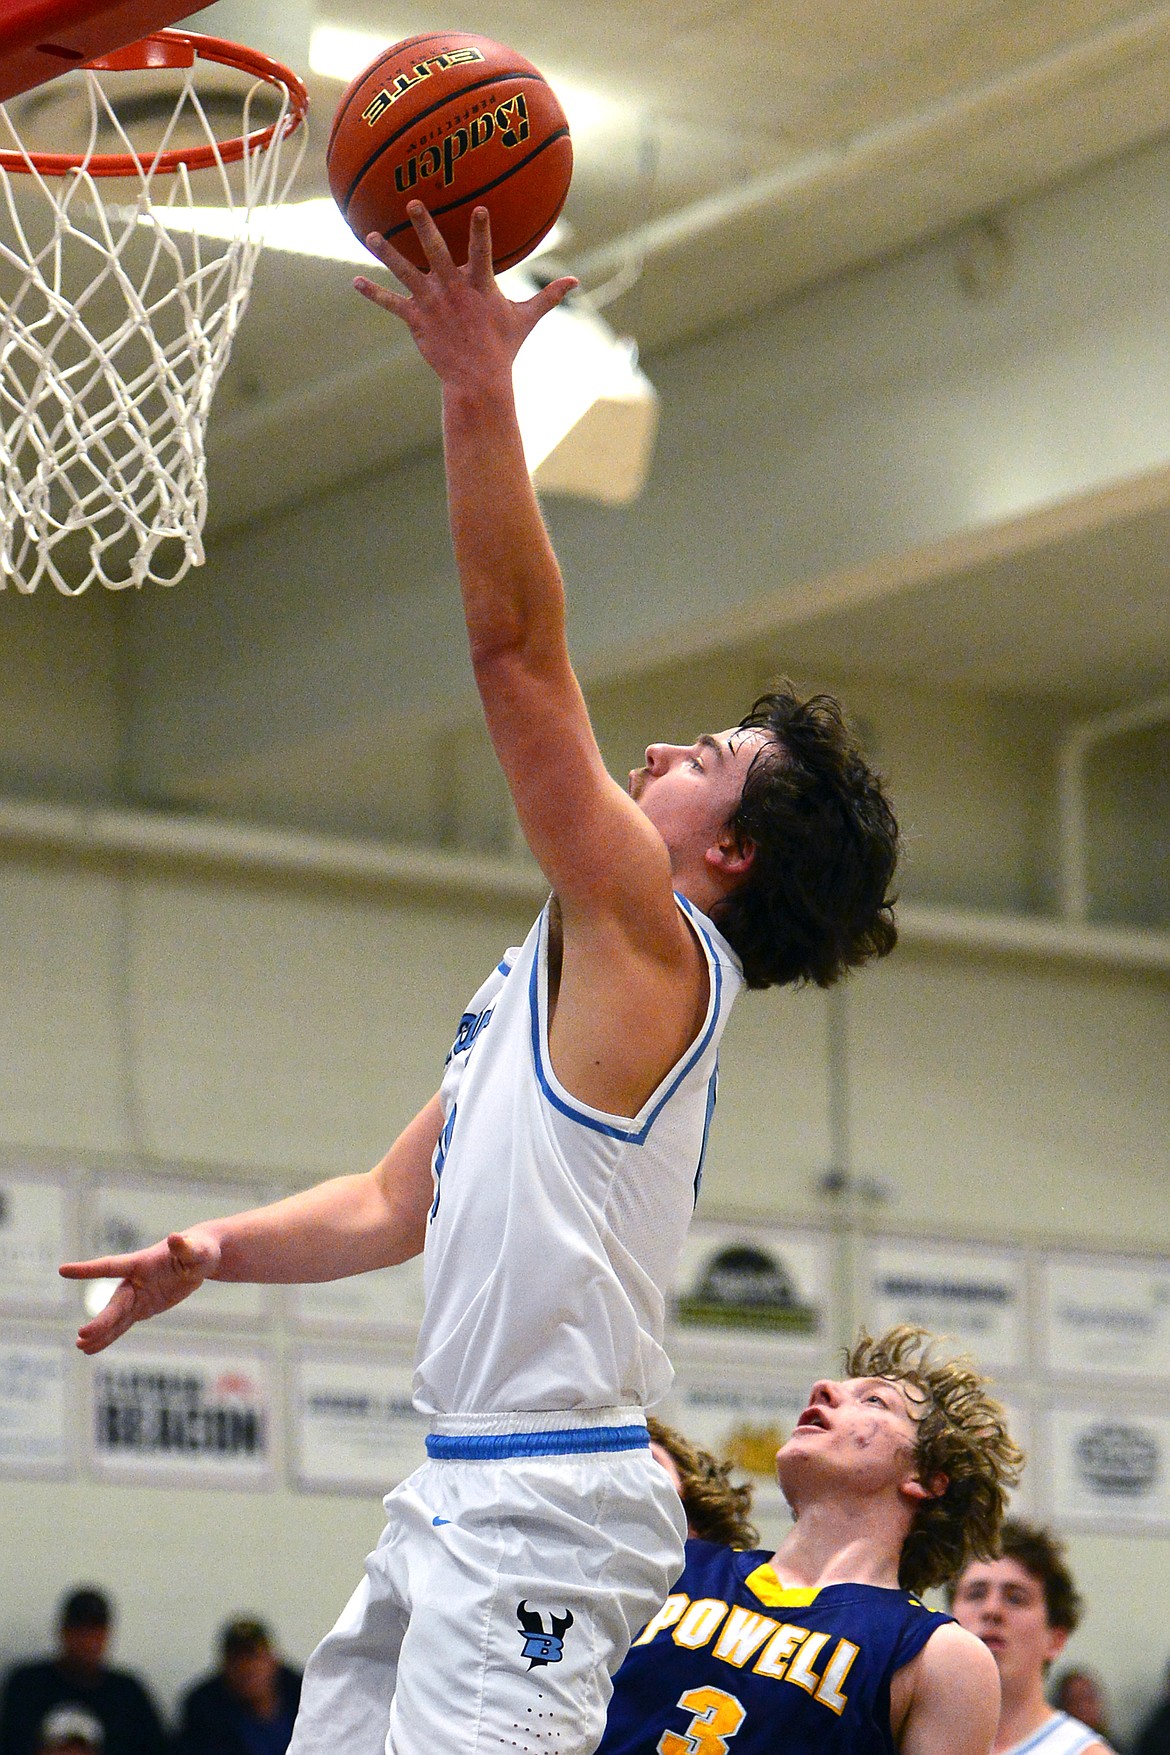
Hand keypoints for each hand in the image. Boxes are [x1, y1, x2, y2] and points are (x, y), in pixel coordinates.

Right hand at [60, 1230, 220, 1354]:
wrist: (198, 1258)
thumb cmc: (199, 1249)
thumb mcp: (197, 1250)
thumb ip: (186, 1247)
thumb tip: (176, 1237)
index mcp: (142, 1262)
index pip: (111, 1266)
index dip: (88, 1270)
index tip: (63, 1271)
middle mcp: (134, 1280)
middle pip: (115, 1302)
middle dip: (101, 1320)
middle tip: (81, 1336)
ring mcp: (137, 1296)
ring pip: (116, 1317)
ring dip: (100, 1332)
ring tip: (81, 1347)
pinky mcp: (142, 1308)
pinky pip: (123, 1325)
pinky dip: (109, 1337)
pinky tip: (92, 1349)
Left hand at [353, 202, 576, 384]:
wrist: (478, 380)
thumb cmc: (504, 348)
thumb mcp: (526, 319)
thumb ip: (548, 296)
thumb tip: (576, 282)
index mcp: (479, 286)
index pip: (482, 251)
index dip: (480, 230)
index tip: (479, 207)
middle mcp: (453, 290)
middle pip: (435, 251)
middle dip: (423, 225)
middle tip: (411, 203)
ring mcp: (432, 304)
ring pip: (405, 272)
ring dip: (387, 253)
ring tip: (371, 236)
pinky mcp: (416, 320)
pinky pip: (391, 304)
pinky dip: (373, 294)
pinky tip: (355, 282)